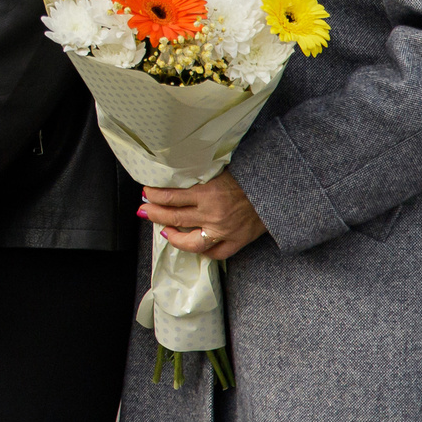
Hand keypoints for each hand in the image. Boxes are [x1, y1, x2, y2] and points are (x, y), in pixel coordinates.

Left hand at [142, 171, 265, 261]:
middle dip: (154, 214)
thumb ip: (199, 176)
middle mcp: (212, 214)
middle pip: (174, 218)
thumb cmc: (248, 175)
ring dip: (172, 236)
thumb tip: (175, 176)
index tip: (146, 193)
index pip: (170, 197)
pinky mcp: (237, 241)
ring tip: (163, 230)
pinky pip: (215, 253)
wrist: (278, 189)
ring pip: (190, 241)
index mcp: (206, 192)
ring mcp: (224, 231)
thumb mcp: (219, 169)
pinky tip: (192, 245)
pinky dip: (202, 251)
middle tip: (143, 210)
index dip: (153, 196)